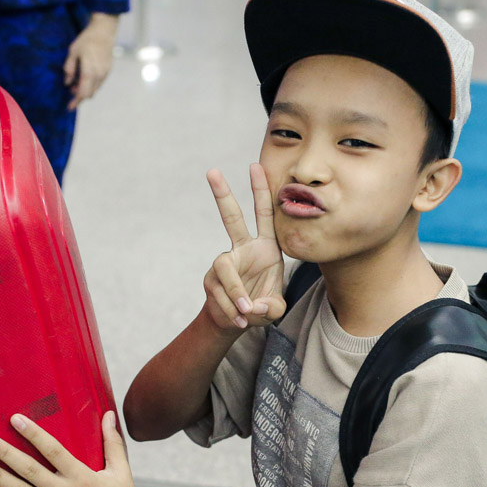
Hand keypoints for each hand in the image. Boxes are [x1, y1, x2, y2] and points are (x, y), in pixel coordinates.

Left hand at [63, 12, 118, 110]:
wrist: (104, 32)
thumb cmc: (86, 40)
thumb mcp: (73, 52)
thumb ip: (69, 69)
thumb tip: (67, 83)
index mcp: (89, 72)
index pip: (82, 93)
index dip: (76, 102)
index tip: (69, 107)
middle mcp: (99, 76)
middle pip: (89, 94)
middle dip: (80, 96)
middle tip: (71, 90)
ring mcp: (105, 74)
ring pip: (95, 90)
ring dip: (86, 90)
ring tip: (76, 82)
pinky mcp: (108, 71)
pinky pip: (99, 84)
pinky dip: (91, 85)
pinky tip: (85, 77)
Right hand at [204, 163, 284, 331]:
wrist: (238, 321)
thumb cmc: (261, 307)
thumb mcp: (275, 308)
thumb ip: (271, 307)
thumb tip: (253, 306)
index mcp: (266, 248)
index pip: (264, 216)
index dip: (261, 192)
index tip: (255, 166)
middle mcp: (243, 250)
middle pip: (231, 219)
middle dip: (223, 195)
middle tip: (212, 171)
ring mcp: (225, 263)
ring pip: (225, 270)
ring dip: (236, 293)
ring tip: (247, 313)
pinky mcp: (212, 280)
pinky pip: (222, 294)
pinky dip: (232, 310)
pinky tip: (241, 321)